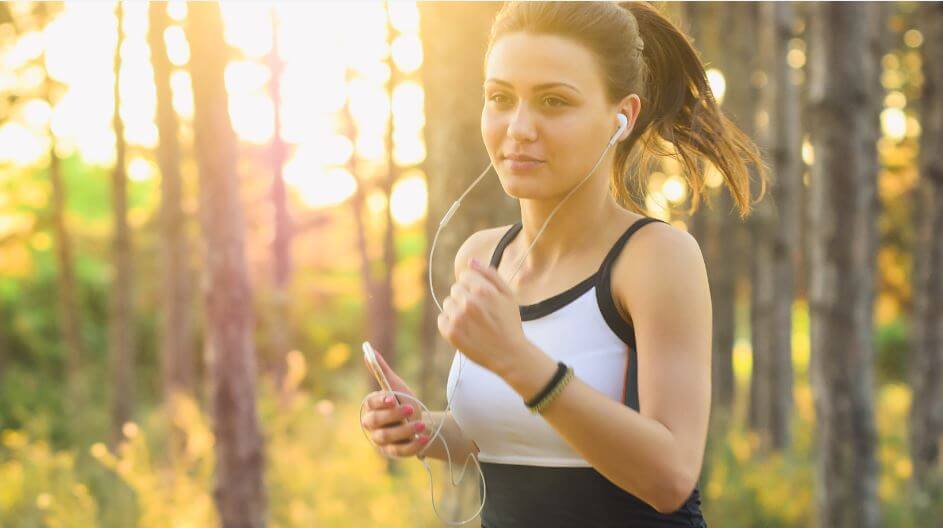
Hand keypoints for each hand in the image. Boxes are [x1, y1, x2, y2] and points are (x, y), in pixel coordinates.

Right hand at [361, 348, 430, 456]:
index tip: (392, 398)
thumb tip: (368, 351)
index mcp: (370, 407)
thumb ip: (382, 371)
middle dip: (393, 415)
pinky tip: (424, 438)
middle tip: (411, 409)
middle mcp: (372, 425)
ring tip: (421, 425)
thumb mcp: (396, 386)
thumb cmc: (404, 402)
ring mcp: (381, 441)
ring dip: (404, 431)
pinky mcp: (393, 452)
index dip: (380, 401)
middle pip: (375, 422)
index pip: (370, 404)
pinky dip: (412, 446)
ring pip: (387, 437)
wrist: (420, 423)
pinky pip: (400, 451)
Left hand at [437, 257, 527, 376]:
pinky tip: (465, 330)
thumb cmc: (509, 323)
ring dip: (457, 310)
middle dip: (465, 297)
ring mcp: (458, 318)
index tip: (481, 298)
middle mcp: (469, 303)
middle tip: (479, 312)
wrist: (509, 354)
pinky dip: (450, 323)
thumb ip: (490, 274)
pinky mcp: (451, 333)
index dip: (473, 286)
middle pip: (455, 289)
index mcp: (483, 290)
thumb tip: (471, 261)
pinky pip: (442, 319)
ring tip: (472, 322)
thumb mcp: (508, 295)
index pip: (464, 276)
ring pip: (448, 303)